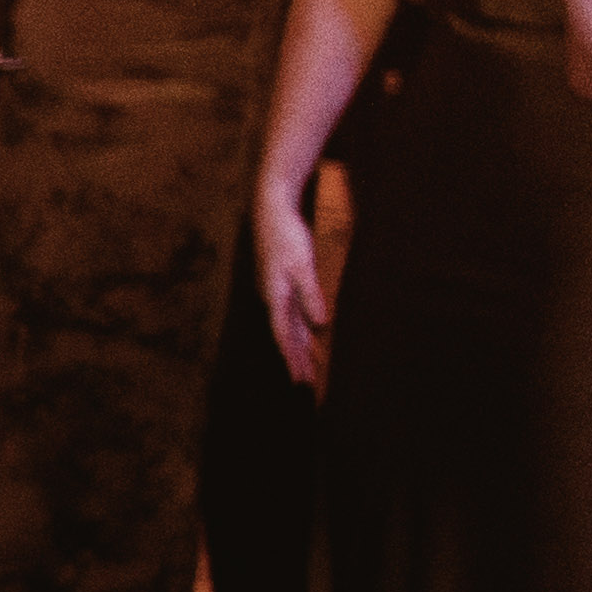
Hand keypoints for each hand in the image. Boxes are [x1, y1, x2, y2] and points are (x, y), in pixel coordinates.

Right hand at [252, 188, 328, 389]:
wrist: (270, 208)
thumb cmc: (287, 235)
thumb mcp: (303, 264)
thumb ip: (311, 294)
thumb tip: (321, 323)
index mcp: (275, 296)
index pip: (284, 335)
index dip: (293, 358)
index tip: (301, 380)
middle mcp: (272, 297)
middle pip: (285, 334)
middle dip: (296, 358)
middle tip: (306, 383)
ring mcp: (274, 289)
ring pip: (287, 324)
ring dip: (297, 345)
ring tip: (305, 365)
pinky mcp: (279, 281)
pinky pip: (289, 312)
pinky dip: (298, 327)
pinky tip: (305, 331)